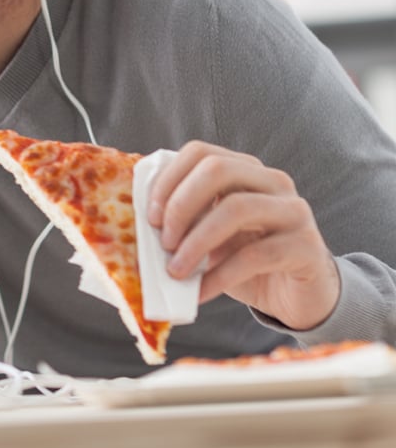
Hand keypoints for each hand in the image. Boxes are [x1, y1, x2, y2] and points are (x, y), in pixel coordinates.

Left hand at [148, 141, 340, 330]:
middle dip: (181, 205)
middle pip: (218, 170)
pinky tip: (200, 292)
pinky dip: (220, 276)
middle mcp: (272, 182)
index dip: (168, 180)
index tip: (149, 216)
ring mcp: (293, 211)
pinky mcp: (306, 246)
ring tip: (176, 270)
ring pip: (237, 209)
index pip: (200, 152)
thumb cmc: (245, 260)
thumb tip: (141, 221)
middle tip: (162, 241)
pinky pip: (256, 255)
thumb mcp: (210, 235)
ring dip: (196, 241)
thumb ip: (185, 219)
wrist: (296, 295)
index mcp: (245, 170)